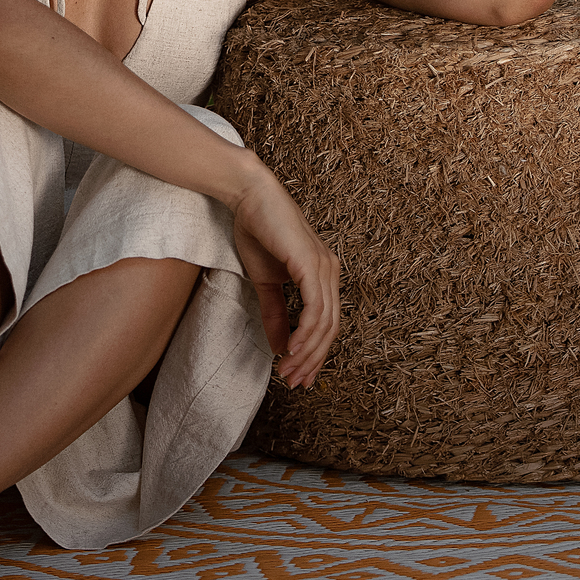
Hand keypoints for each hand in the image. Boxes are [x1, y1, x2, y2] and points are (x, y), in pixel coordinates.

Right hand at [230, 165, 340, 387]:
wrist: (249, 197)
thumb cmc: (258, 231)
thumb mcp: (265, 281)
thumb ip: (275, 313)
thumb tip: (280, 346)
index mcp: (324, 275)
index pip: (326, 323)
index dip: (315, 353)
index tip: (300, 376)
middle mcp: (331, 271)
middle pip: (330, 329)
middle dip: (313, 360)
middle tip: (295, 382)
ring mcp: (324, 267)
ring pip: (325, 323)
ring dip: (308, 352)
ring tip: (289, 372)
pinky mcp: (312, 264)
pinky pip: (315, 308)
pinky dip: (305, 333)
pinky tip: (293, 349)